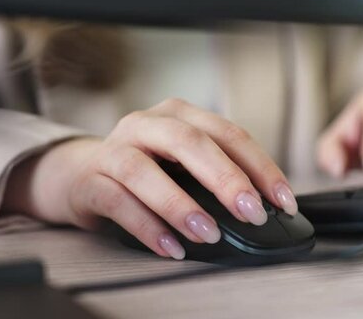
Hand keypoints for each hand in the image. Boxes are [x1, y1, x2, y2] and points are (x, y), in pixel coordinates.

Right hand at [4, 98, 296, 259]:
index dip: (260, 167)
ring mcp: (115, 149)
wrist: (79, 173)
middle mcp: (147, 124)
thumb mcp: (182, 160)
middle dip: (227, 179)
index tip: (283, 201)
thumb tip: (262, 207)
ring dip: (182, 205)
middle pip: (190, 144)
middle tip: (253, 213)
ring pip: (146, 172)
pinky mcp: (90, 180)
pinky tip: (172, 247)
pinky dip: (147, 227)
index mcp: (180, 115)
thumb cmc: (146, 168)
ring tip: (210, 234)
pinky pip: (117, 202)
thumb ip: (216, 173)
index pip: (229, 134)